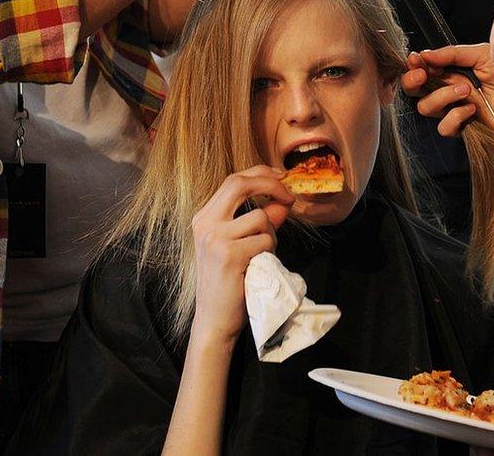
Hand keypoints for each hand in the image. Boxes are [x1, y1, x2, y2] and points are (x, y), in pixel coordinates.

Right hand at [190, 166, 293, 343]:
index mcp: (203, 217)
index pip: (233, 181)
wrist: (214, 319)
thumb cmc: (229, 283)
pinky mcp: (229, 255)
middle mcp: (205, 223)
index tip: (281, 177)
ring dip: (271, 235)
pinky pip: (265, 240)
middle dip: (271, 185)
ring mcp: (215, 238)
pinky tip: (258, 267)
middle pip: (240, 184)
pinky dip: (270, 252)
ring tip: (262, 255)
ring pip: (260, 218)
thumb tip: (283, 203)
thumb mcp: (241, 245)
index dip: (260, 174)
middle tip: (290, 197)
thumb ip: (260, 222)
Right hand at [401, 44, 493, 135]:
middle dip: (414, 83)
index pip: (422, 72)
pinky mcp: (471, 126)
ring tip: (465, 87)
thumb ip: (452, 55)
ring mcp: (459, 109)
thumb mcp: (481, 54)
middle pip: (417, 93)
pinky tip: (471, 106)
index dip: (414, 67)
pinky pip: (447, 128)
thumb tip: (425, 54)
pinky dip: (455, 116)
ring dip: (441, 97)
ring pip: (428, 110)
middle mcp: (451, 91)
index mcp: (452, 71)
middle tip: (424, 74)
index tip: (416, 60)